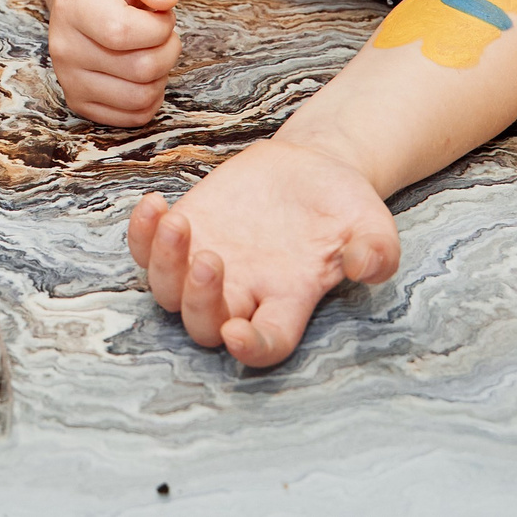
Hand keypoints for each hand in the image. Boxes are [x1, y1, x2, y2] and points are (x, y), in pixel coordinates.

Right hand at [46, 0, 180, 124]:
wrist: (86, 5)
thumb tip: (165, 0)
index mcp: (72, 7)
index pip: (124, 32)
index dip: (159, 26)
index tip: (158, 12)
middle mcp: (64, 48)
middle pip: (141, 69)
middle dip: (167, 49)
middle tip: (158, 32)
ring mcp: (69, 80)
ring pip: (141, 97)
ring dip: (160, 74)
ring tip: (148, 50)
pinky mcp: (80, 104)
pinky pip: (135, 116)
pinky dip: (151, 96)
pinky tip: (140, 72)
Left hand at [128, 136, 399, 367]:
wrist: (311, 167)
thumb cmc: (343, 207)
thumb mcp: (372, 225)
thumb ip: (376, 250)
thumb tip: (365, 266)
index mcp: (288, 301)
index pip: (266, 343)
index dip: (251, 348)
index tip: (238, 335)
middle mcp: (242, 292)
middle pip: (203, 325)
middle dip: (199, 301)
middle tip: (210, 260)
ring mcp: (209, 263)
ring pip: (167, 291)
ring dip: (162, 265)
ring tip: (175, 222)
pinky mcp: (188, 230)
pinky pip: (147, 247)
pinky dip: (140, 233)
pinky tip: (153, 204)